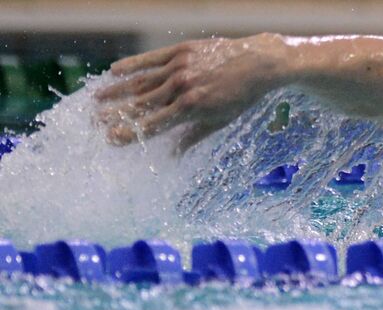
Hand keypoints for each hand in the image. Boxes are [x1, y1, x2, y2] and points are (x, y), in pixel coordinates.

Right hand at [96, 34, 289, 152]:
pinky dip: (132, 64)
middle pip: (141, 103)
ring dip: (117, 90)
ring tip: (97, 98)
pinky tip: (114, 70)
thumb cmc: (241, 97)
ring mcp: (180, 67)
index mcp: (191, 109)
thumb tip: (172, 156)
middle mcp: (181, 87)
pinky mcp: (181, 50)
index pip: (153, 125)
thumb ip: (193, 136)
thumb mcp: (220, 121)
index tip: (111, 139)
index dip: (130, 133)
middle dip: (116, 113)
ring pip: (142, 81)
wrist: (258, 64)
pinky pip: (151, 58)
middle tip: (94, 121)